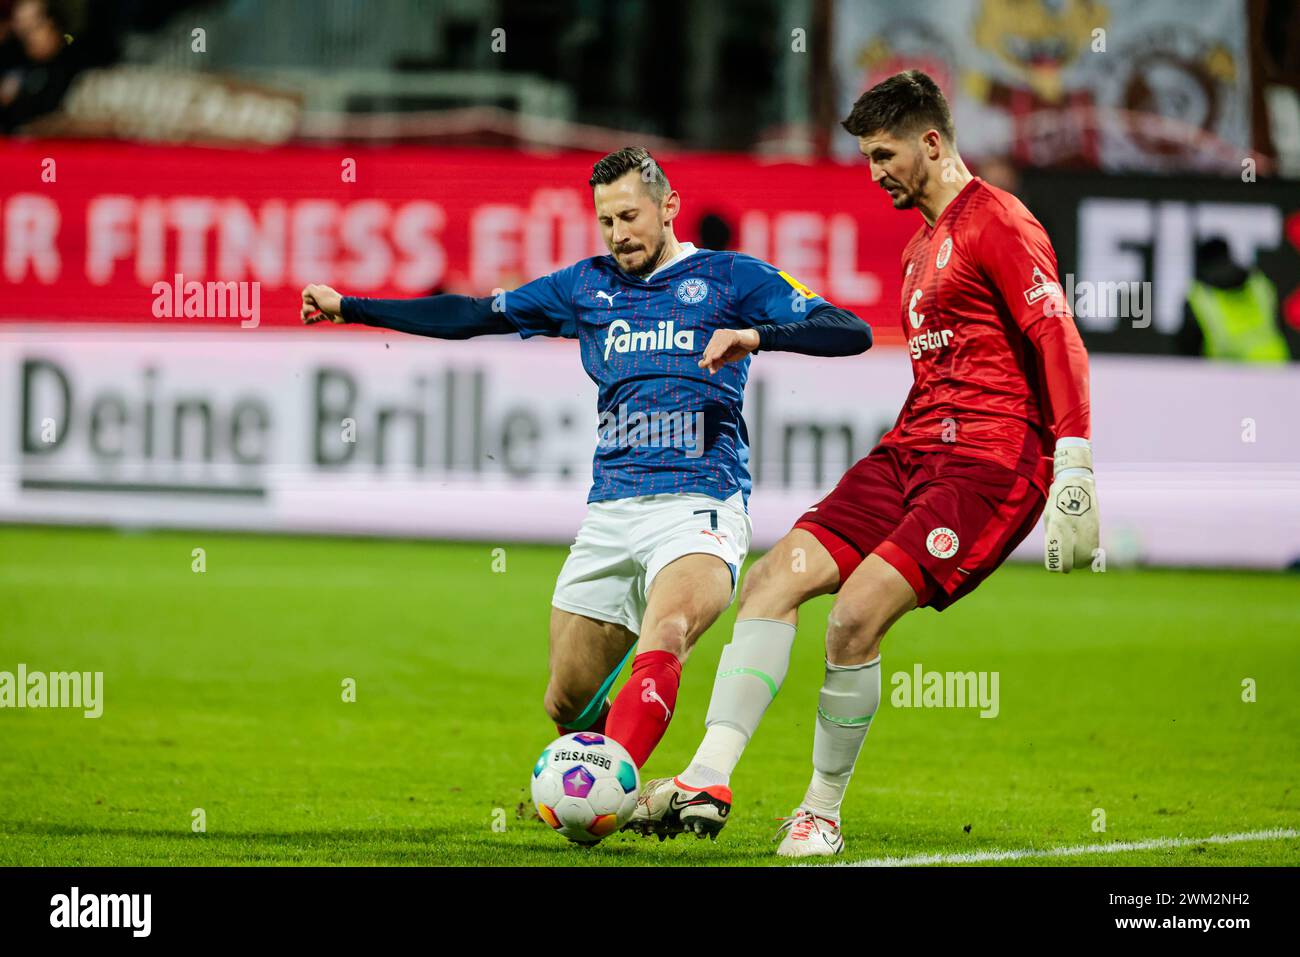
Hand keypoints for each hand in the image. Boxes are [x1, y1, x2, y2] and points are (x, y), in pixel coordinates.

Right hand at [301, 284, 345, 323]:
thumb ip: (309, 289)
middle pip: (307, 302)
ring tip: (304, 318)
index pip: (305, 294)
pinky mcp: (327, 315)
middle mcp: (321, 298)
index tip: (313, 300)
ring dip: (305, 313)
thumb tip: (304, 295)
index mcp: (320, 290)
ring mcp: (324, 307)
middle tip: (313, 309)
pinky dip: (310, 320)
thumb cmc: (331, 302)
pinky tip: (305, 322)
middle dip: (306, 307)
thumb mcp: (318, 292)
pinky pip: (316, 318)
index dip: (306, 299)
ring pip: (310, 310)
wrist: (345, 312)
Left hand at [697, 328, 759, 373]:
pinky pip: (724, 344)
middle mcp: (718, 335)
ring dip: (712, 358)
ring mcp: (724, 333)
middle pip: (710, 350)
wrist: (754, 341)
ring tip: (710, 366)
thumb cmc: (741, 349)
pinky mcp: (732, 334)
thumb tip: (711, 370)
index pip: (708, 352)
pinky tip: (716, 357)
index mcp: (715, 340)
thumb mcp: (729, 358)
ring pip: (715, 347)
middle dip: (709, 361)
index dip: (708, 362)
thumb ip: (720, 362)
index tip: (711, 372)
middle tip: (711, 372)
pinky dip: (720, 351)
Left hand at [1044, 443, 1098, 572]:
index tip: (1057, 567)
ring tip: (1075, 557)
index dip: (1058, 567)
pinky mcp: (1096, 526)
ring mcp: (1086, 527)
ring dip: (1081, 561)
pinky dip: (1088, 552)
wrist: (1076, 482)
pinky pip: (1094, 547)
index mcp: (1056, 527)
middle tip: (1066, 565)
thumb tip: (1056, 554)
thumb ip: (1052, 536)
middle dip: (1070, 566)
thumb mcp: (1048, 518)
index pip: (1059, 557)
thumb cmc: (1057, 501)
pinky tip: (1083, 549)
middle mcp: (1072, 528)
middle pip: (1074, 561)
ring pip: (1087, 556)